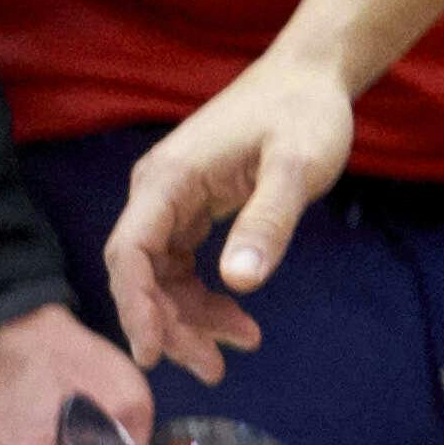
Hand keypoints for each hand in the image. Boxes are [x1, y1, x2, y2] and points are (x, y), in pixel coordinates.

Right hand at [107, 52, 355, 380]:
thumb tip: (238, 282)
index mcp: (167, 180)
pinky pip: (183, 262)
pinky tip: (235, 319)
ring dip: (190, 316)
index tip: (153, 353)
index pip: (131, 254)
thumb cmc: (305, 113)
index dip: (137, 307)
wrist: (313, 76)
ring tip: (237, 347)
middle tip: (213, 368)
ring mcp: (173, 200)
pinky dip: (203, 294)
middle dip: (170, 324)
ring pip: (163, 274)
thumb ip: (268, 221)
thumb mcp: (297, 167)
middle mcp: (158, 192)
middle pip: (142, 273)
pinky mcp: (193, 206)